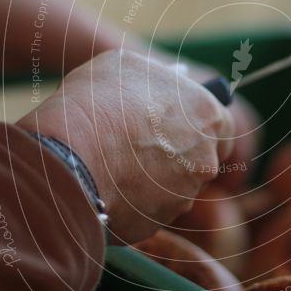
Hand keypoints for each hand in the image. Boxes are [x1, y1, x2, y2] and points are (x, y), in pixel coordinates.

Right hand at [17, 50, 234, 241]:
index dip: (198, 125)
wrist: (68, 156)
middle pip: (199, 161)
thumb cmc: (98, 102)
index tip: (176, 124)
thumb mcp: (130, 66)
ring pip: (174, 189)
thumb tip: (161, 89)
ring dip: (153, 180)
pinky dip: (132, 202)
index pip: (222, 127)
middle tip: (140, 145)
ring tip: (114, 164)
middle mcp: (205, 161)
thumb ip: (158, 81)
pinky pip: (148, 211)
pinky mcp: (156, 224)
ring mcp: (182, 197)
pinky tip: (105, 186)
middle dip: (176, 156)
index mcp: (208, 117)